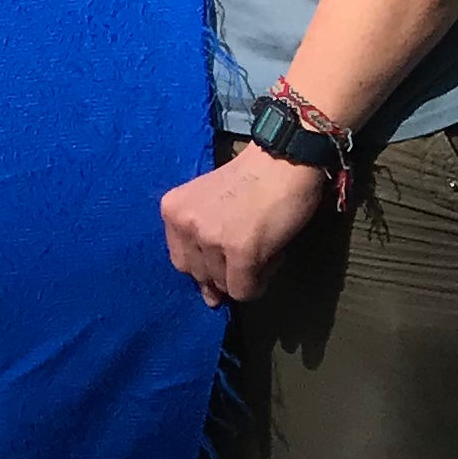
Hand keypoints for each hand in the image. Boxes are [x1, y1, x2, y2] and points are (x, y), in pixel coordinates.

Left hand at [159, 143, 326, 304]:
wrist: (285, 158)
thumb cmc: (252, 180)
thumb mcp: (212, 206)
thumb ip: (203, 248)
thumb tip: (211, 300)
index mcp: (172, 210)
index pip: (181, 262)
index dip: (209, 261)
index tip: (230, 244)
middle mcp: (184, 223)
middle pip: (200, 277)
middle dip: (226, 269)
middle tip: (251, 243)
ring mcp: (210, 237)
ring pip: (223, 286)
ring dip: (247, 273)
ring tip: (263, 242)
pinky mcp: (240, 250)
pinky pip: (244, 291)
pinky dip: (260, 282)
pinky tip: (272, 253)